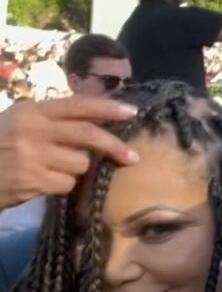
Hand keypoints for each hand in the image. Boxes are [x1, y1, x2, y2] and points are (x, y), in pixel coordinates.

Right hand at [0, 95, 138, 209]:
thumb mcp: (18, 122)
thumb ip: (51, 120)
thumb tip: (94, 123)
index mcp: (32, 111)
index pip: (77, 105)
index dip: (107, 108)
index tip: (131, 112)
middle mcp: (34, 130)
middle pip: (88, 135)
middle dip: (114, 146)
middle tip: (133, 157)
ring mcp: (33, 157)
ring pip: (80, 164)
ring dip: (75, 170)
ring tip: (51, 169)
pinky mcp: (34, 181)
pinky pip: (67, 184)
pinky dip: (61, 186)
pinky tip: (42, 183)